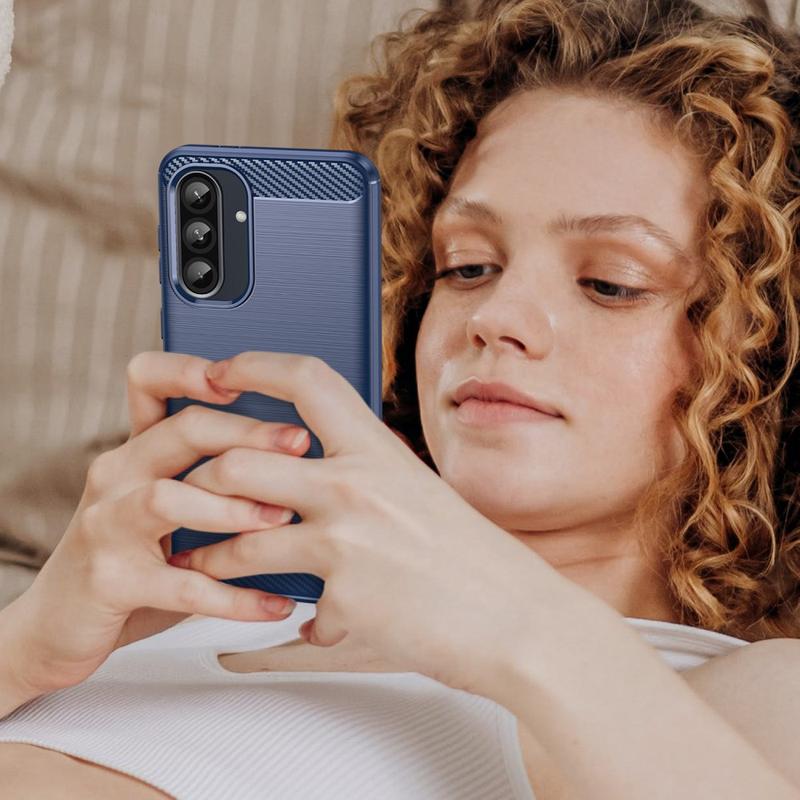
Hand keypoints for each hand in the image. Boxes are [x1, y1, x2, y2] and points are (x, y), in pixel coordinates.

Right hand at [15, 351, 308, 695]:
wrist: (59, 624)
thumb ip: (211, 474)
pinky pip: (182, 585)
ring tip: (283, 519)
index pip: (149, 382)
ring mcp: (108, 526)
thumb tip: (296, 454)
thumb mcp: (163, 503)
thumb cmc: (132, 558)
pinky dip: (235, 596)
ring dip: (235, 508)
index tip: (242, 380)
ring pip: (171, 498)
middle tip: (300, 443)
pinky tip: (276, 604)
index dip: (189, 370)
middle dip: (249, 433)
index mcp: (136, 450)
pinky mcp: (111, 581)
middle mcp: (117, 475)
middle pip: (183, 430)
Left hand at [169, 350, 547, 696]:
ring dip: (209, 561)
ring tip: (199, 569)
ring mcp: (346, 541)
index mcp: (379, 449)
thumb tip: (312, 470)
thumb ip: (365, 474)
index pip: (307, 380)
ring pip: (238, 541)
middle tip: (189, 497)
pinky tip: (308, 625)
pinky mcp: (343, 599)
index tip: (219, 371)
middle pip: (239, 461)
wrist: (517, 618)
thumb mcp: (417, 491)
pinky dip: (293, 621)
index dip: (254, 366)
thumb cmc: (472, 555)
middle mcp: (356, 485)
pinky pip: (294, 608)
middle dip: (200, 482)